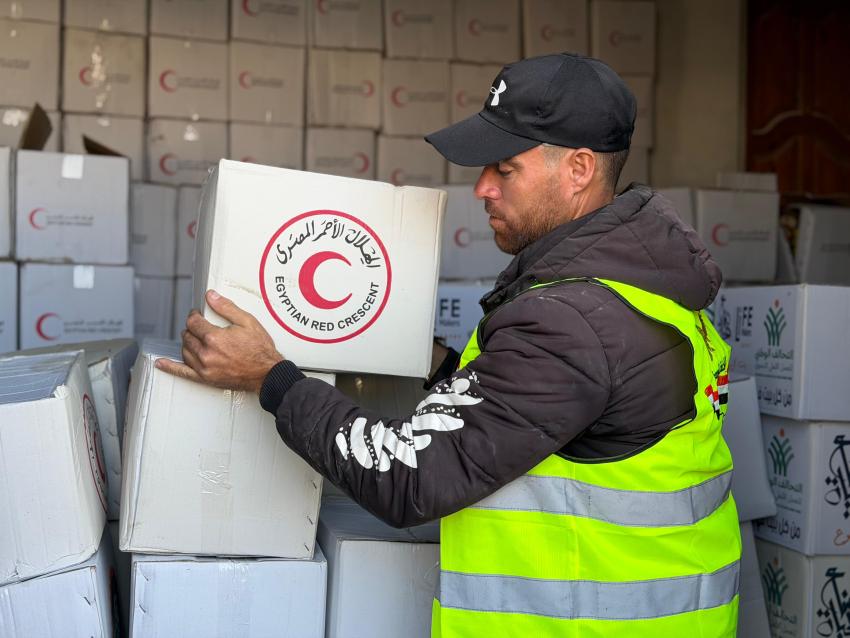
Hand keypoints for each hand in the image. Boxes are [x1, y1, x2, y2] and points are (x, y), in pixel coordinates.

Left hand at [156, 290, 283, 393]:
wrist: (267, 374)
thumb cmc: (260, 350)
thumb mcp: (248, 322)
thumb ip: (226, 308)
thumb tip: (210, 296)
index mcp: (215, 338)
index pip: (193, 322)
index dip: (194, 315)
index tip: (198, 314)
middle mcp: (206, 353)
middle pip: (187, 336)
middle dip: (192, 328)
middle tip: (199, 326)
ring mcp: (204, 368)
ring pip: (185, 350)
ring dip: (187, 342)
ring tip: (195, 339)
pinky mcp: (205, 378)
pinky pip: (182, 373)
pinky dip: (170, 367)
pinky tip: (161, 363)